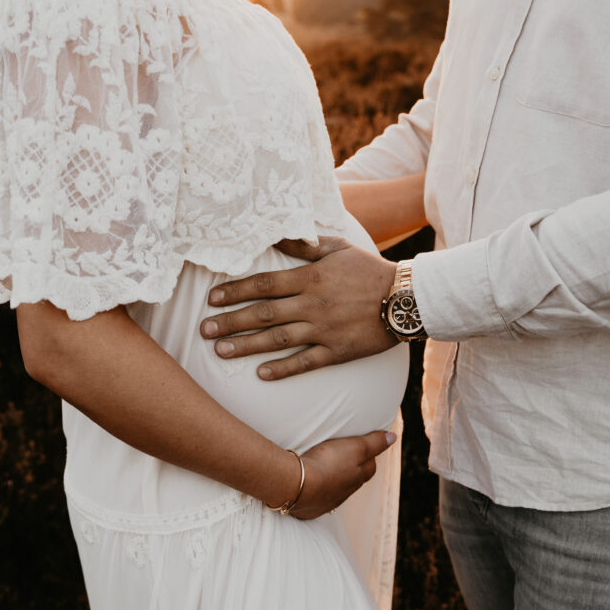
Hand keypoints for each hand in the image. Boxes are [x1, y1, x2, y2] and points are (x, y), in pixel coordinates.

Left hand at [200, 237, 398, 379]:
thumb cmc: (370, 270)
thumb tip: (275, 235)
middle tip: (203, 330)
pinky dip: (283, 369)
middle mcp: (312, 305)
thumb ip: (304, 244)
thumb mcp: (338, 248)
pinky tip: (261, 375)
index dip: (235, 291)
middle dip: (230, 322)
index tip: (211, 299)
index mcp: (310, 278)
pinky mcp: (337, 351)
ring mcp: (324, 330)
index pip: (264, 284)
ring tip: (221, 352)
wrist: (406, 298)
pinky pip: (305, 362)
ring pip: (277, 340)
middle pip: (263, 314)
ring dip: (246, 346)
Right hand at [288, 431, 396, 519]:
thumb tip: (393, 438)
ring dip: (334, 481)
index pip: (370, 466)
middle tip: (344, 455)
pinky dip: (317, 492)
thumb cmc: (328, 463)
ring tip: (325, 468)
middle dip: (353, 469)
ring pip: (336, 490)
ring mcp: (328, 502)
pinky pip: (318, 500)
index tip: (361, 445)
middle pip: (354, 480)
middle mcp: (346, 492)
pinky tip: (310, 485)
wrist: (298, 486)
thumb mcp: (355, 447)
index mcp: (358, 477)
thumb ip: (374, 442)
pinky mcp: (311, 508)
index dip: (368, 455)